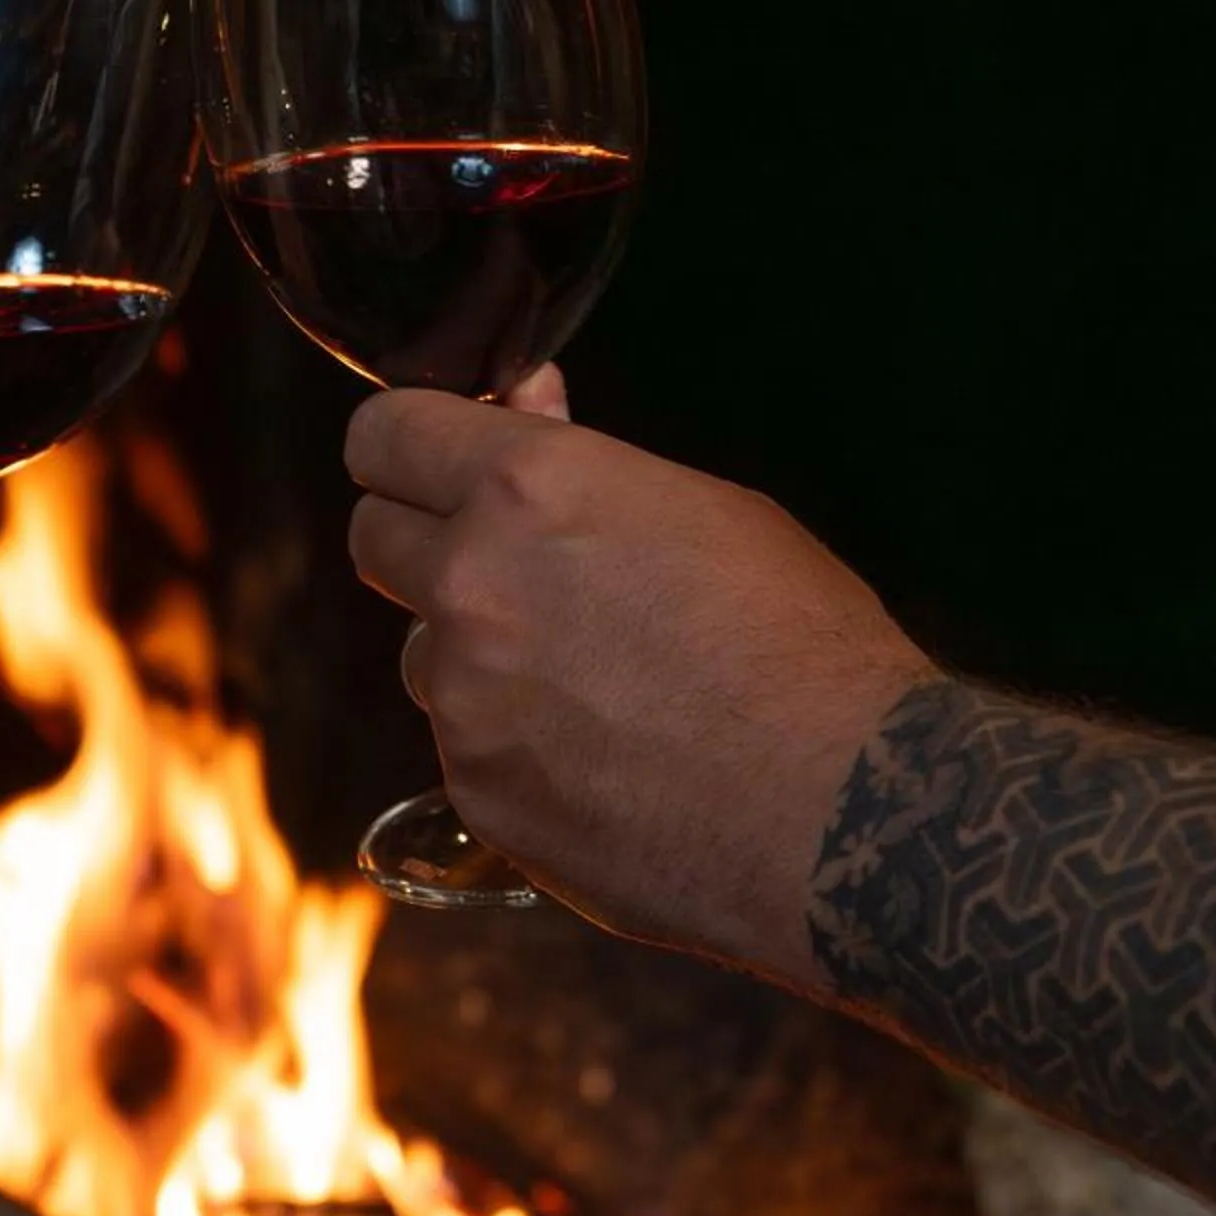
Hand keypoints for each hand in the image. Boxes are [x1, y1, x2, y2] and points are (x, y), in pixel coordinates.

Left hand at [345, 368, 930, 985]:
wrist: (843, 811)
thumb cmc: (803, 646)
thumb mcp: (709, 511)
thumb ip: (586, 461)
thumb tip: (528, 404)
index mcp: (528, 489)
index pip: (384, 436)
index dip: (401, 445)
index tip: (421, 462)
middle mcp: (471, 585)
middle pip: (372, 538)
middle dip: (422, 540)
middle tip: (499, 565)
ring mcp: (462, 697)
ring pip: (421, 653)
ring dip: (471, 656)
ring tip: (589, 684)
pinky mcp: (473, 791)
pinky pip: (462, 748)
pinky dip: (511, 747)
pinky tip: (603, 762)